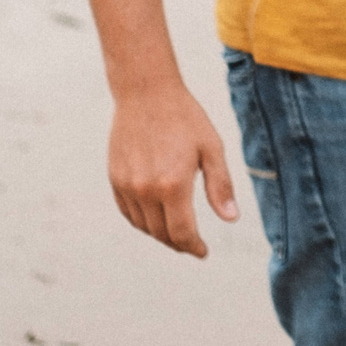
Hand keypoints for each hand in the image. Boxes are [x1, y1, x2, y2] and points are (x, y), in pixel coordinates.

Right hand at [108, 84, 239, 256]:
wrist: (147, 93)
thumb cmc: (185, 118)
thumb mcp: (212, 148)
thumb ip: (220, 186)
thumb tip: (231, 218)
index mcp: (173, 184)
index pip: (182, 233)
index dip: (193, 247)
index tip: (202, 252)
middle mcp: (146, 190)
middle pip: (161, 234)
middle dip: (179, 243)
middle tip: (192, 244)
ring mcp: (126, 185)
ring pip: (143, 226)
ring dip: (160, 234)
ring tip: (176, 232)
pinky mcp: (115, 179)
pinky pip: (128, 212)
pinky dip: (142, 222)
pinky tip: (155, 218)